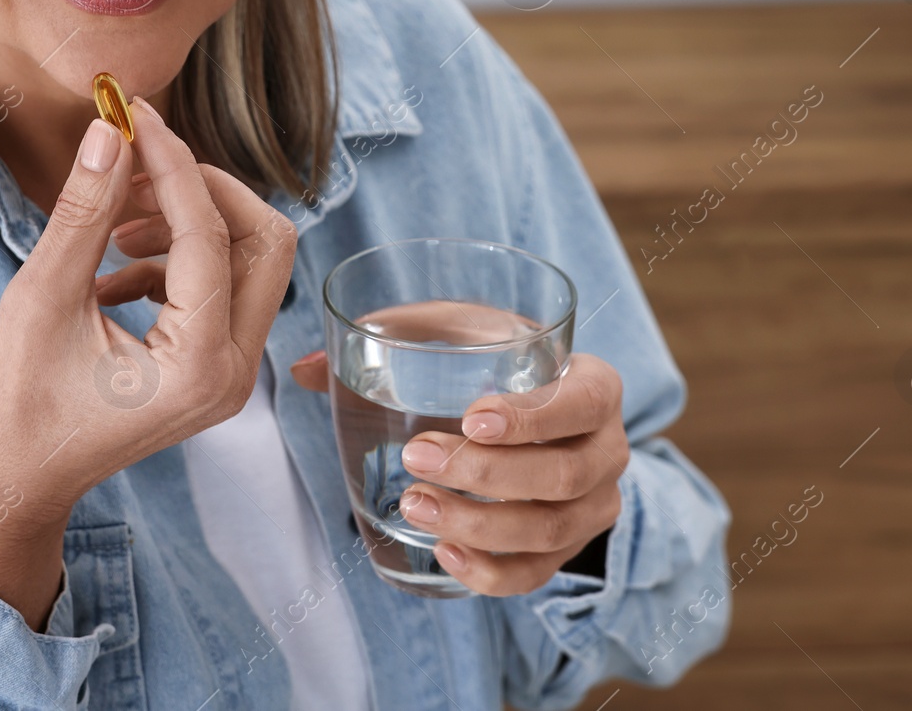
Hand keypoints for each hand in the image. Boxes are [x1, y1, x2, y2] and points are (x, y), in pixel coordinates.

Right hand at [0, 98, 296, 628]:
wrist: (15, 483)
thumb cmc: (18, 405)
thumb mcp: (42, 298)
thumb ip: (85, 211)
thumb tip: (111, 132)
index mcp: (199, 363)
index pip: (209, 234)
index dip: (172, 164)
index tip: (135, 116)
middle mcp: (234, 372)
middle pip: (264, 242)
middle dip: (204, 190)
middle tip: (137, 165)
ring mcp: (231, 375)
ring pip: (248, 262)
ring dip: (188, 223)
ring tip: (112, 226)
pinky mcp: (214, 369)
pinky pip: (222, 290)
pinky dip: (176, 261)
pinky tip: (112, 270)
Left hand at [291, 350, 626, 595]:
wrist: (531, 417)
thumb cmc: (489, 365)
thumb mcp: (453, 336)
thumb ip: (390, 339)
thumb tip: (304, 369)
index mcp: (594, 384)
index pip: (585, 401)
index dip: (535, 416)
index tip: (471, 418)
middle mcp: (607, 450)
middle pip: (562, 475)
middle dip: (485, 474)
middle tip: (416, 457)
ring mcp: (592, 506)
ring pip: (548, 531)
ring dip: (478, 523)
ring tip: (413, 505)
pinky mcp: (565, 549)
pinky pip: (536, 574)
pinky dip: (490, 572)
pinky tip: (444, 552)